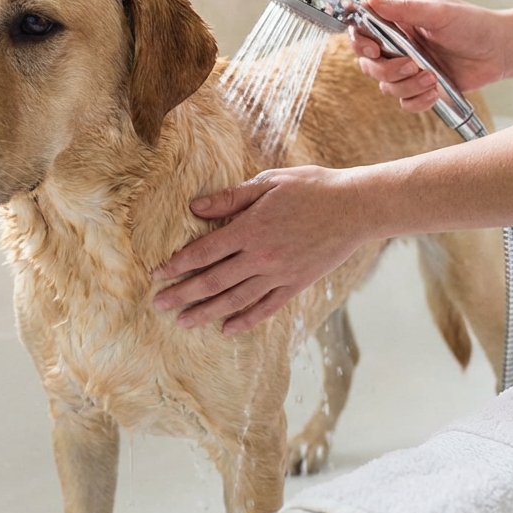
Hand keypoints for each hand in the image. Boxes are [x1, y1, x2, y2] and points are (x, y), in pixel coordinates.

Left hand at [151, 166, 373, 334]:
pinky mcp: (296, 285)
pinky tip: (227, 329)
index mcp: (250, 229)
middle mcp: (261, 257)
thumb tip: (195, 207)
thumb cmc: (312, 188)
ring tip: (183, 322)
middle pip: (212, 281)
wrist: (356, 207)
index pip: (203, 252)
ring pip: (235, 300)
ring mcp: (279, 275)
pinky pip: (266, 308)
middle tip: (158, 304)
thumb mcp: (268, 183)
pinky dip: (245, 320)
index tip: (156, 274)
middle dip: (182, 294)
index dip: (177, 264)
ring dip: (206, 312)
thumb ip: (231, 198)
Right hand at [349, 0, 512, 112]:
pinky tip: (435, 91)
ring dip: (406, 85)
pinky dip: (417, 100)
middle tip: (411, 64)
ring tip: (431, 77)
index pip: (363, 33)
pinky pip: (406, 103)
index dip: (360, 42)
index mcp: (398, 26)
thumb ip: (404, 8)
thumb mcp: (438, 12)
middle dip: (387, 69)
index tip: (372, 49)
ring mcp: (410, 71)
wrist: (500, 50)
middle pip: (369, 65)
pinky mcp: (423, 89)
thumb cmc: (473, 24)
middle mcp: (399, 48)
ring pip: (386, 87)